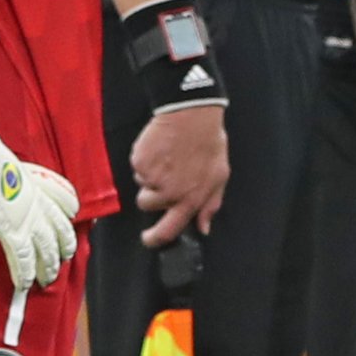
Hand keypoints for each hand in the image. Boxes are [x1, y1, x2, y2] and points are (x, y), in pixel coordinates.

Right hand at [0, 85, 81, 287]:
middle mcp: (35, 200)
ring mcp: (26, 217)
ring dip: (48, 265)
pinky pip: (22, 259)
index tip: (71, 215)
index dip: (68, 209)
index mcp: (32, 180)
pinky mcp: (11, 231)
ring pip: (46, 248)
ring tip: (47, 279)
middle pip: (60, 228)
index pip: (62, 198)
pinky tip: (24, 284)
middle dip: (63, 245)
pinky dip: (24, 273)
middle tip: (62, 257)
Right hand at [127, 99, 229, 245]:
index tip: (148, 239)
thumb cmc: (208, 144)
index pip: (168, 230)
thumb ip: (210, 205)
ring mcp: (152, 178)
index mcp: (190, 200)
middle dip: (150, 195)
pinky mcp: (140, 162)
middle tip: (163, 176)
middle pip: (147, 205)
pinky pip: (137, 166)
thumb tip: (203, 228)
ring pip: (141, 184)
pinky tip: (160, 146)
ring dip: (149, 174)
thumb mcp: (219, 176)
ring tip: (166, 157)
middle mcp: (169, 193)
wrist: (191, 115)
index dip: (155, 239)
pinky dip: (145, 158)